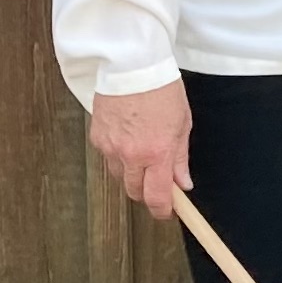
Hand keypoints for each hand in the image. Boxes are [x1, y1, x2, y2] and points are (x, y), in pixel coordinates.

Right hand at [91, 79, 192, 218]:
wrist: (132, 68)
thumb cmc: (161, 91)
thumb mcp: (183, 125)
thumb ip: (180, 158)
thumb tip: (183, 183)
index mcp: (157, 152)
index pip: (157, 196)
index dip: (163, 210)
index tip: (168, 214)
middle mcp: (130, 154)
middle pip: (135, 191)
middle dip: (148, 194)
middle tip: (160, 186)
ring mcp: (110, 147)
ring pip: (121, 177)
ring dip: (134, 176)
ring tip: (146, 157)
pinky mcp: (97, 138)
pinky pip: (109, 159)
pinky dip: (120, 158)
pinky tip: (130, 143)